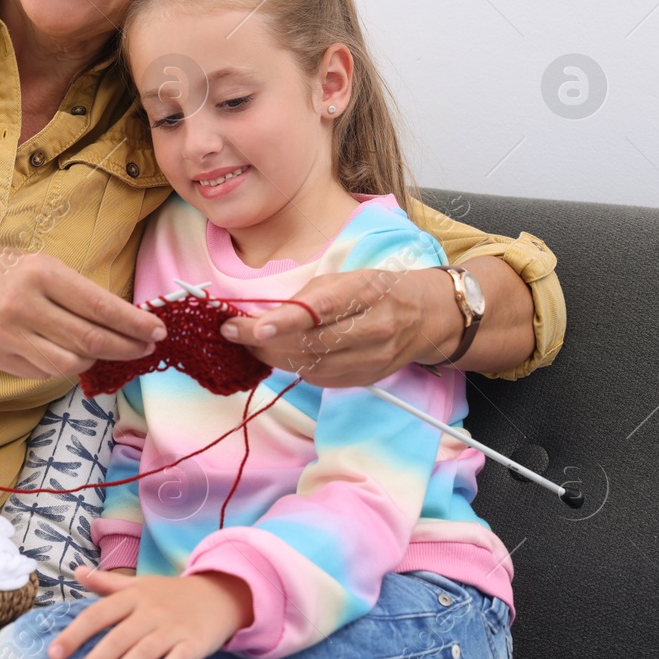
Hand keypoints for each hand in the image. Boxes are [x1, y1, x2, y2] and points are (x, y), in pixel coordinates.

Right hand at [0, 246, 165, 380]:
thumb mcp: (45, 265)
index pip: (100, 307)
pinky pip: (45, 373)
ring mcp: (9, 335)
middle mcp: (24, 305)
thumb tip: (127, 321)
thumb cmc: (7, 272)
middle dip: (126, 347)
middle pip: (90, 340)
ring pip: (70, 364)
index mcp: (42, 274)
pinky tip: (66, 351)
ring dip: (95, 361)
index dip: (134, 323)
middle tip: (145, 347)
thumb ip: (81, 293)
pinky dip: (63, 366)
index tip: (156, 330)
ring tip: (103, 349)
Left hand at [47, 565, 252, 658]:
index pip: (97, 615)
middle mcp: (150, 611)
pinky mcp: (195, 644)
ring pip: (144, 651)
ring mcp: (174, 628)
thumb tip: (77, 571)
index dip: (74, 634)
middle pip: (117, 638)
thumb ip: (107, 583)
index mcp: (132, 596)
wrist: (220, 595)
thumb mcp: (139, 585)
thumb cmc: (170, 595)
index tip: (53, 656)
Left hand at [222, 267, 459, 386]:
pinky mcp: (364, 378)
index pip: (320, 310)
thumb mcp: (344, 279)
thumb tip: (261, 315)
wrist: (423, 317)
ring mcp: (370, 359)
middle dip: (264, 342)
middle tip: (235, 333)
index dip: (284, 321)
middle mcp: (372, 328)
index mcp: (365, 293)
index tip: (253, 327)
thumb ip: (306, 298)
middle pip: (310, 343)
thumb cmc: (374, 291)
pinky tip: (278, 356)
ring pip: (311, 366)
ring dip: (272, 357)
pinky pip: (319, 379)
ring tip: (250, 345)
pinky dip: (293, 368)